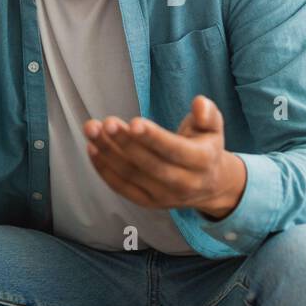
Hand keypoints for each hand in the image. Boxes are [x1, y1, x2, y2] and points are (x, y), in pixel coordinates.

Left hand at [82, 95, 246, 219]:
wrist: (210, 184)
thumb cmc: (206, 146)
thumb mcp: (213, 127)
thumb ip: (207, 113)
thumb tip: (199, 103)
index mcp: (202, 161)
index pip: (175, 150)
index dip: (153, 137)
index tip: (133, 122)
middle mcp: (184, 183)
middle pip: (149, 165)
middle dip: (125, 143)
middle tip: (106, 123)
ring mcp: (164, 196)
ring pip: (132, 176)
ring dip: (108, 153)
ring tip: (92, 130)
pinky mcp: (148, 202)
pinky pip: (123, 188)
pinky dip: (104, 170)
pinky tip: (92, 149)